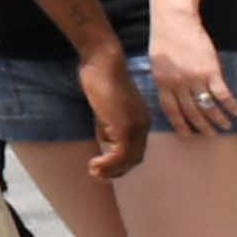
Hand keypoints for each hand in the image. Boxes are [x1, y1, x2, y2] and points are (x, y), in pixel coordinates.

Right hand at [76, 44, 151, 182]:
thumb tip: (107, 140)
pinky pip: (120, 154)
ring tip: (94, 171)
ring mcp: (136, 126)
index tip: (103, 167)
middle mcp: (143, 125)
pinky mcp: (125, 126)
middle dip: (116, 170)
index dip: (120, 163)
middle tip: (97, 174)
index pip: (136, 150)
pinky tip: (93, 164)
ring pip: (128, 159)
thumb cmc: (101, 78)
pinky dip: (108, 164)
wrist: (103, 61)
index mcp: (141, 120)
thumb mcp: (107, 107)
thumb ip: (109, 124)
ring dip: (110, 170)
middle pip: (135, 158)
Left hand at [152, 17, 236, 139]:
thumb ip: (165, 81)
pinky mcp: (211, 71)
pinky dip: (230, 105)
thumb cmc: (164, 40)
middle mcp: (178, 85)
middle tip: (211, 135)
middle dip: (203, 127)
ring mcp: (194, 79)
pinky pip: (222, 94)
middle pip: (192, 112)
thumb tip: (173, 96)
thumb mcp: (157, 64)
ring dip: (218, 119)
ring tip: (226, 126)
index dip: (180, 124)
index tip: (188, 135)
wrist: (175, 21)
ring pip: (208, 107)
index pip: (172, 111)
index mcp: (162, 83)